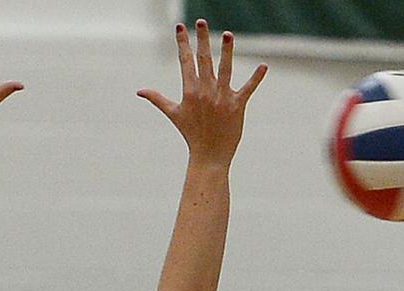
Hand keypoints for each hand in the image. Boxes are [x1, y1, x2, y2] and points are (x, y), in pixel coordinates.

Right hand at [139, 22, 266, 166]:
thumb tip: (139, 91)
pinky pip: (248, 89)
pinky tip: (264, 66)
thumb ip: (157, 99)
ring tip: (228, 34)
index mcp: (190, 91)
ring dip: (227, 51)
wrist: (210, 157)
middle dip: (202, 39)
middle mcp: (206, 92)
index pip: (185, 61)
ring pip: (225, 69)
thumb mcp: (173, 114)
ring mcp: (222, 98)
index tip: (180, 26)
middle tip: (202, 21)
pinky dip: (256, 78)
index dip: (183, 43)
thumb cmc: (191, 135)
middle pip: (204, 60)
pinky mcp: (237, 106)